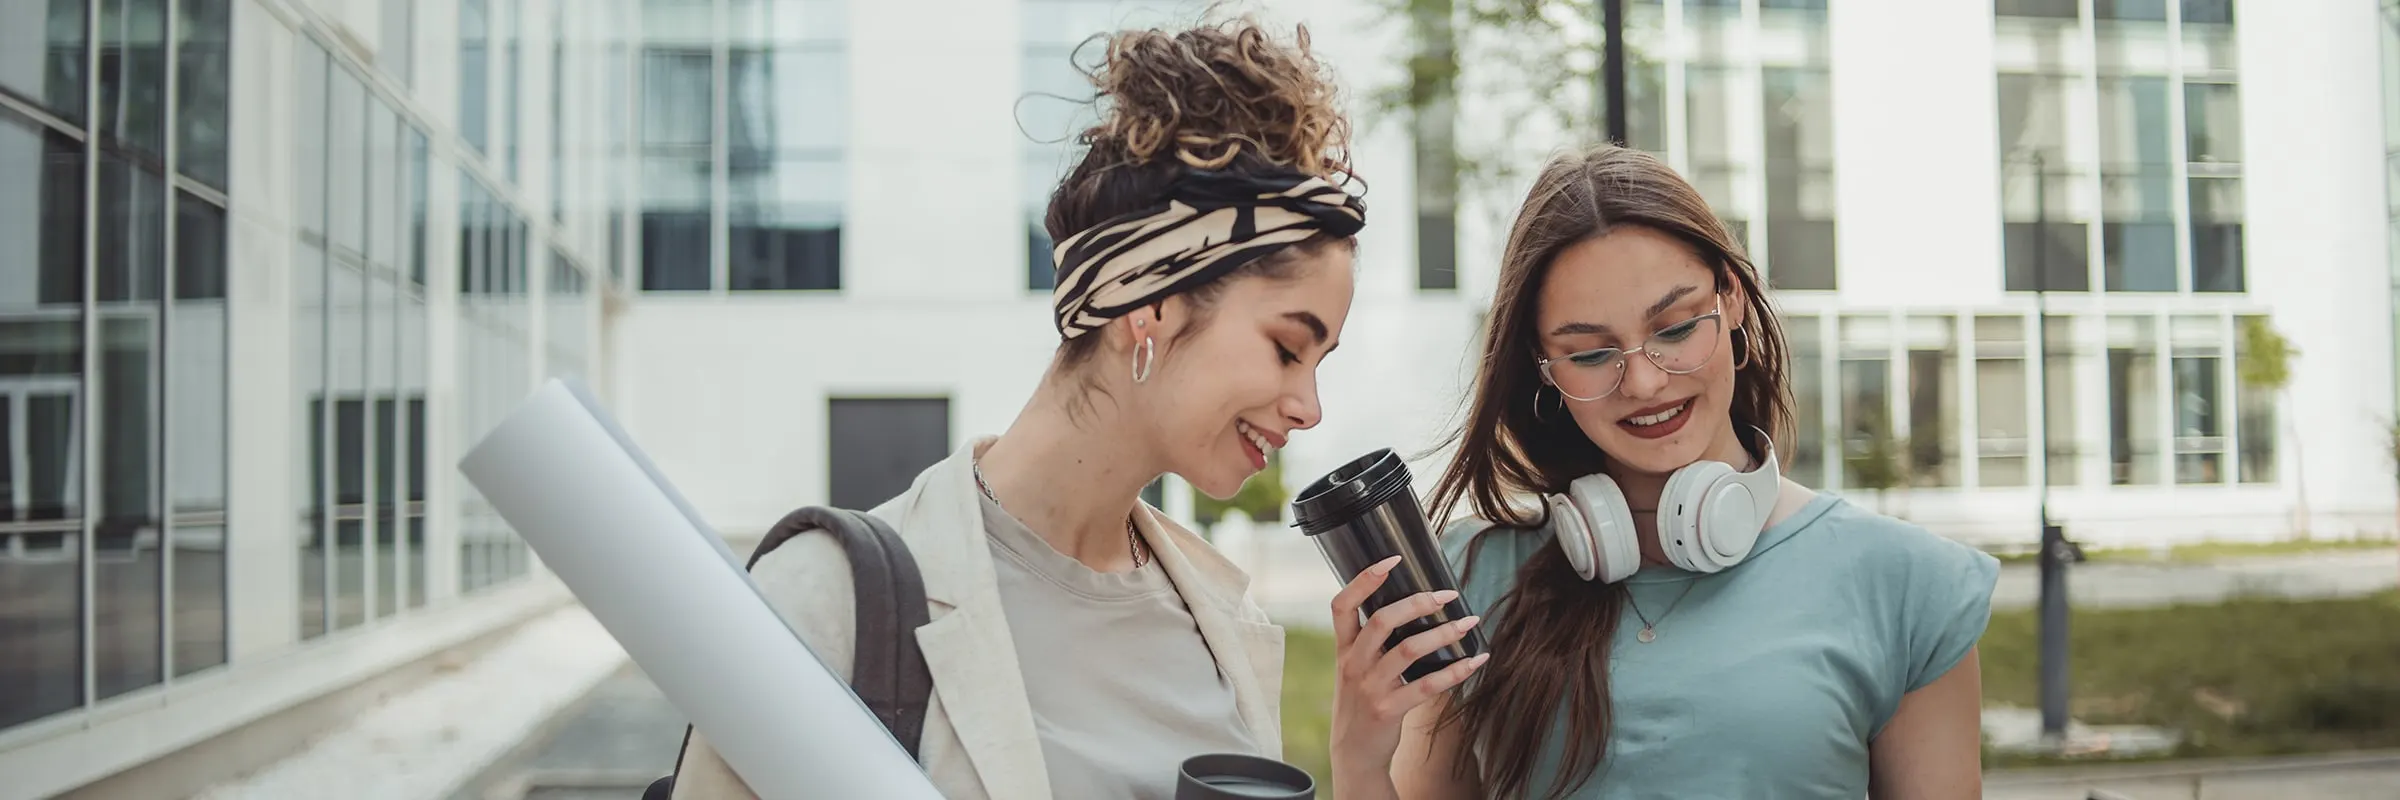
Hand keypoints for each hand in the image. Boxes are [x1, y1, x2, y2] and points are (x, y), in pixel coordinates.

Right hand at [1326, 556, 1489, 787]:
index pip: (1342, 605)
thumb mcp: (1353, 669)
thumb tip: (1408, 608)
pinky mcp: (1389, 709)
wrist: (1353, 754)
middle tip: (1447, 595)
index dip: (1364, 579)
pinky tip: (1476, 661)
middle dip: (1417, 602)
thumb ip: (1370, 642)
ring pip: (1408, 649)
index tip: (1392, 559)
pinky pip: (1427, 686)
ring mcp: (1370, 688)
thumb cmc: (1361, 703)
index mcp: (1344, 649)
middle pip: (1381, 620)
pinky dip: (1456, 672)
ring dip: (1444, 633)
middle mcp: (1353, 664)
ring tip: (1470, 623)